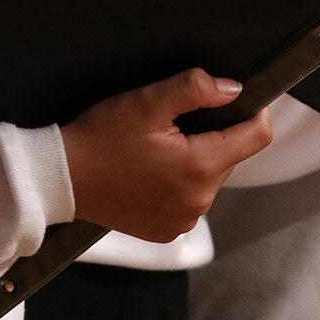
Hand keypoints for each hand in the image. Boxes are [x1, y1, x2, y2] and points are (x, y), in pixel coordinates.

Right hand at [60, 69, 272, 241]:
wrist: (62, 178)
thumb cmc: (101, 137)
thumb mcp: (147, 101)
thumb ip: (195, 88)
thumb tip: (232, 90)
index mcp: (199, 168)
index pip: (257, 137)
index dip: (255, 111)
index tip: (241, 98)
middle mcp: (198, 201)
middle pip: (232, 156)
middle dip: (215, 134)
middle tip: (177, 122)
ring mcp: (183, 220)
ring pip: (211, 177)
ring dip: (197, 158)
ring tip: (160, 146)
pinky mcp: (168, 231)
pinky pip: (191, 199)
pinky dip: (181, 182)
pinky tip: (152, 170)